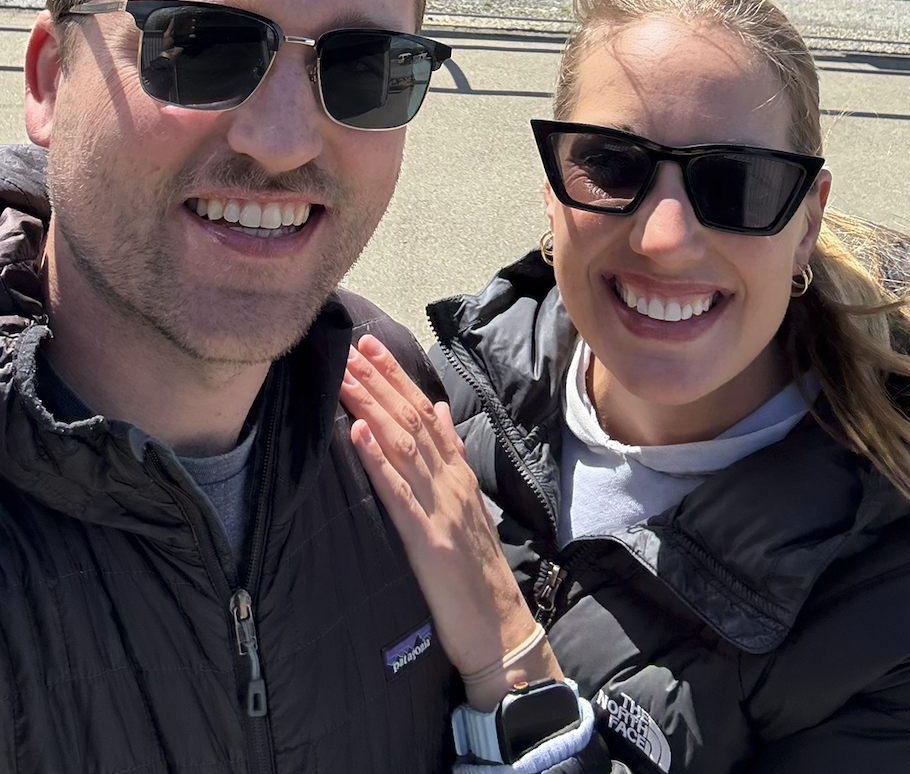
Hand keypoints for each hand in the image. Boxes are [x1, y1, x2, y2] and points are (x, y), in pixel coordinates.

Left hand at [341, 336, 562, 708]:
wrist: (500, 626)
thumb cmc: (477, 570)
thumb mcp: (467, 503)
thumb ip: (451, 455)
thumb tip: (437, 409)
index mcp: (457, 472)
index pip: (424, 412)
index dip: (395, 377)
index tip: (368, 347)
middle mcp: (450, 480)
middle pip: (411, 419)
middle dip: (378, 380)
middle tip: (349, 345)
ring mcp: (440, 507)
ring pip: (403, 445)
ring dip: (372, 406)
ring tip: (347, 375)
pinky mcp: (427, 539)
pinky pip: (399, 493)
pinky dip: (377, 460)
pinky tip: (357, 434)